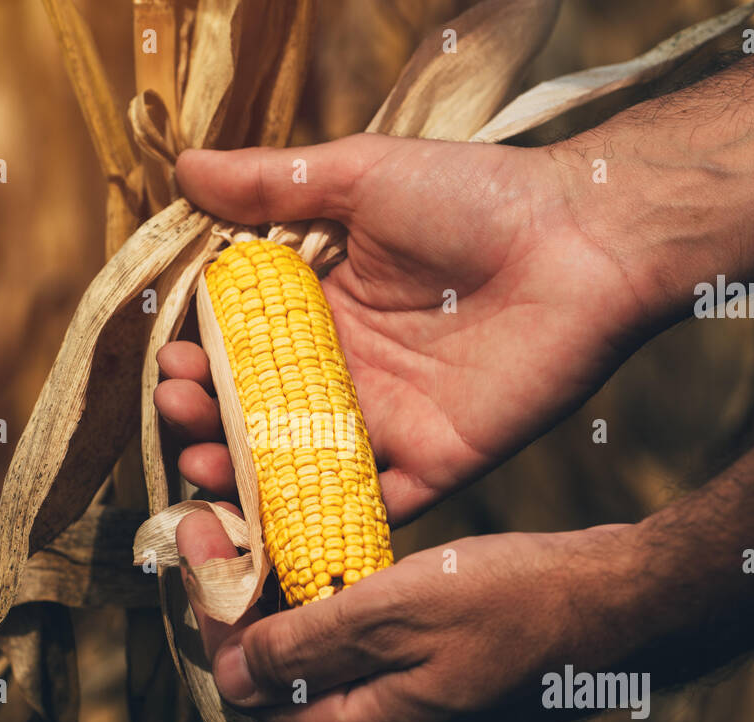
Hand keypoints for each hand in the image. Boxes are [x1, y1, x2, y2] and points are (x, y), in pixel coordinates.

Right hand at [161, 133, 649, 523]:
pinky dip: (320, 522)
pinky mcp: (433, 463)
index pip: (245, 347)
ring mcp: (390, 422)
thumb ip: (273, 183)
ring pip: (298, 464)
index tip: (172, 360)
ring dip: (244, 471)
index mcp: (328, 309)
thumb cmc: (474, 196)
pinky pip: (369, 506)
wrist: (580, 240)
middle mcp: (351, 371)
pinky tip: (266, 521)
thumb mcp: (360, 176)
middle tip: (180, 405)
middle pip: (261, 412)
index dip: (203, 358)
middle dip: (210, 415)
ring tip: (201, 457)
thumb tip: (183, 166)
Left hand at [177, 508, 641, 721]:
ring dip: (273, 595)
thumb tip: (231, 675)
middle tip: (213, 521)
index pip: (245, 682)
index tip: (192, 527)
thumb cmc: (520, 604)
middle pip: (271, 675)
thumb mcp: (401, 615)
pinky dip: (320, 599)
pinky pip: (350, 647)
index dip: (209, 603)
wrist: (621, 604)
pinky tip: (312, 551)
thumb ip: (308, 650)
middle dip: (233, 599)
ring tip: (250, 526)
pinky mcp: (426, 680)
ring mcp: (401, 710)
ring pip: (308, 657)